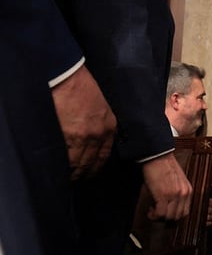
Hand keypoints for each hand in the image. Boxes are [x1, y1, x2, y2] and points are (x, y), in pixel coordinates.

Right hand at [51, 65, 116, 179]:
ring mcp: (83, 137)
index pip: (105, 154)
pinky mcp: (67, 136)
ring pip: (78, 163)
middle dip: (84, 173)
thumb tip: (92, 134)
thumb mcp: (101, 104)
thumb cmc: (82, 85)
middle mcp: (99, 135)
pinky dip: (63, 165)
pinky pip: (66, 158)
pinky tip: (59, 169)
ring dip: (72, 173)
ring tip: (67, 177)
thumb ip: (100, 121)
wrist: (67, 76)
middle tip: (77, 179)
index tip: (91, 172)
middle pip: (92, 162)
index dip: (97, 166)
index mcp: (109, 126)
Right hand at [142, 152, 191, 220]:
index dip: (174, 215)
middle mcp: (184, 194)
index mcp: (188, 190)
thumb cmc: (164, 167)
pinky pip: (160, 213)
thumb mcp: (177, 181)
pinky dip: (154, 215)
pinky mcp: (163, 195)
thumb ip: (177, 193)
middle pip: (178, 217)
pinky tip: (150, 210)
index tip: (166, 213)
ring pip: (169, 217)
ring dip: (159, 217)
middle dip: (166, 218)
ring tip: (153, 210)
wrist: (158, 156)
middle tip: (158, 213)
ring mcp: (174, 195)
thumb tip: (170, 206)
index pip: (185, 212)